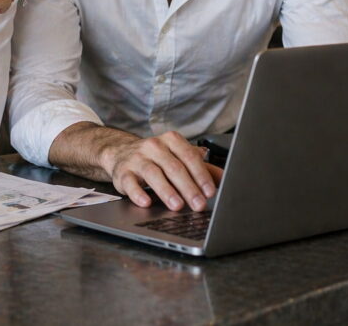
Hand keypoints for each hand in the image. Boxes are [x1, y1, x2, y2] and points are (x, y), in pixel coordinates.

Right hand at [100, 131, 222, 211]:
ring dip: (167, 191)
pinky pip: (130, 182)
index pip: (189, 156)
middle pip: (174, 167)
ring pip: (153, 173)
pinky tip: (146, 202)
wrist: (121, 153)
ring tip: (177, 206)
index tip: (210, 191)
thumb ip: (201, 168)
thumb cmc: (157, 158)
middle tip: (199, 204)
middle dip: (188, 187)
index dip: (201, 175)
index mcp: (171, 140)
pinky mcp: (122, 172)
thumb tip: (226, 179)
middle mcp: (154, 146)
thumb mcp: (179, 158)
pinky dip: (138, 193)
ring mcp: (137, 158)